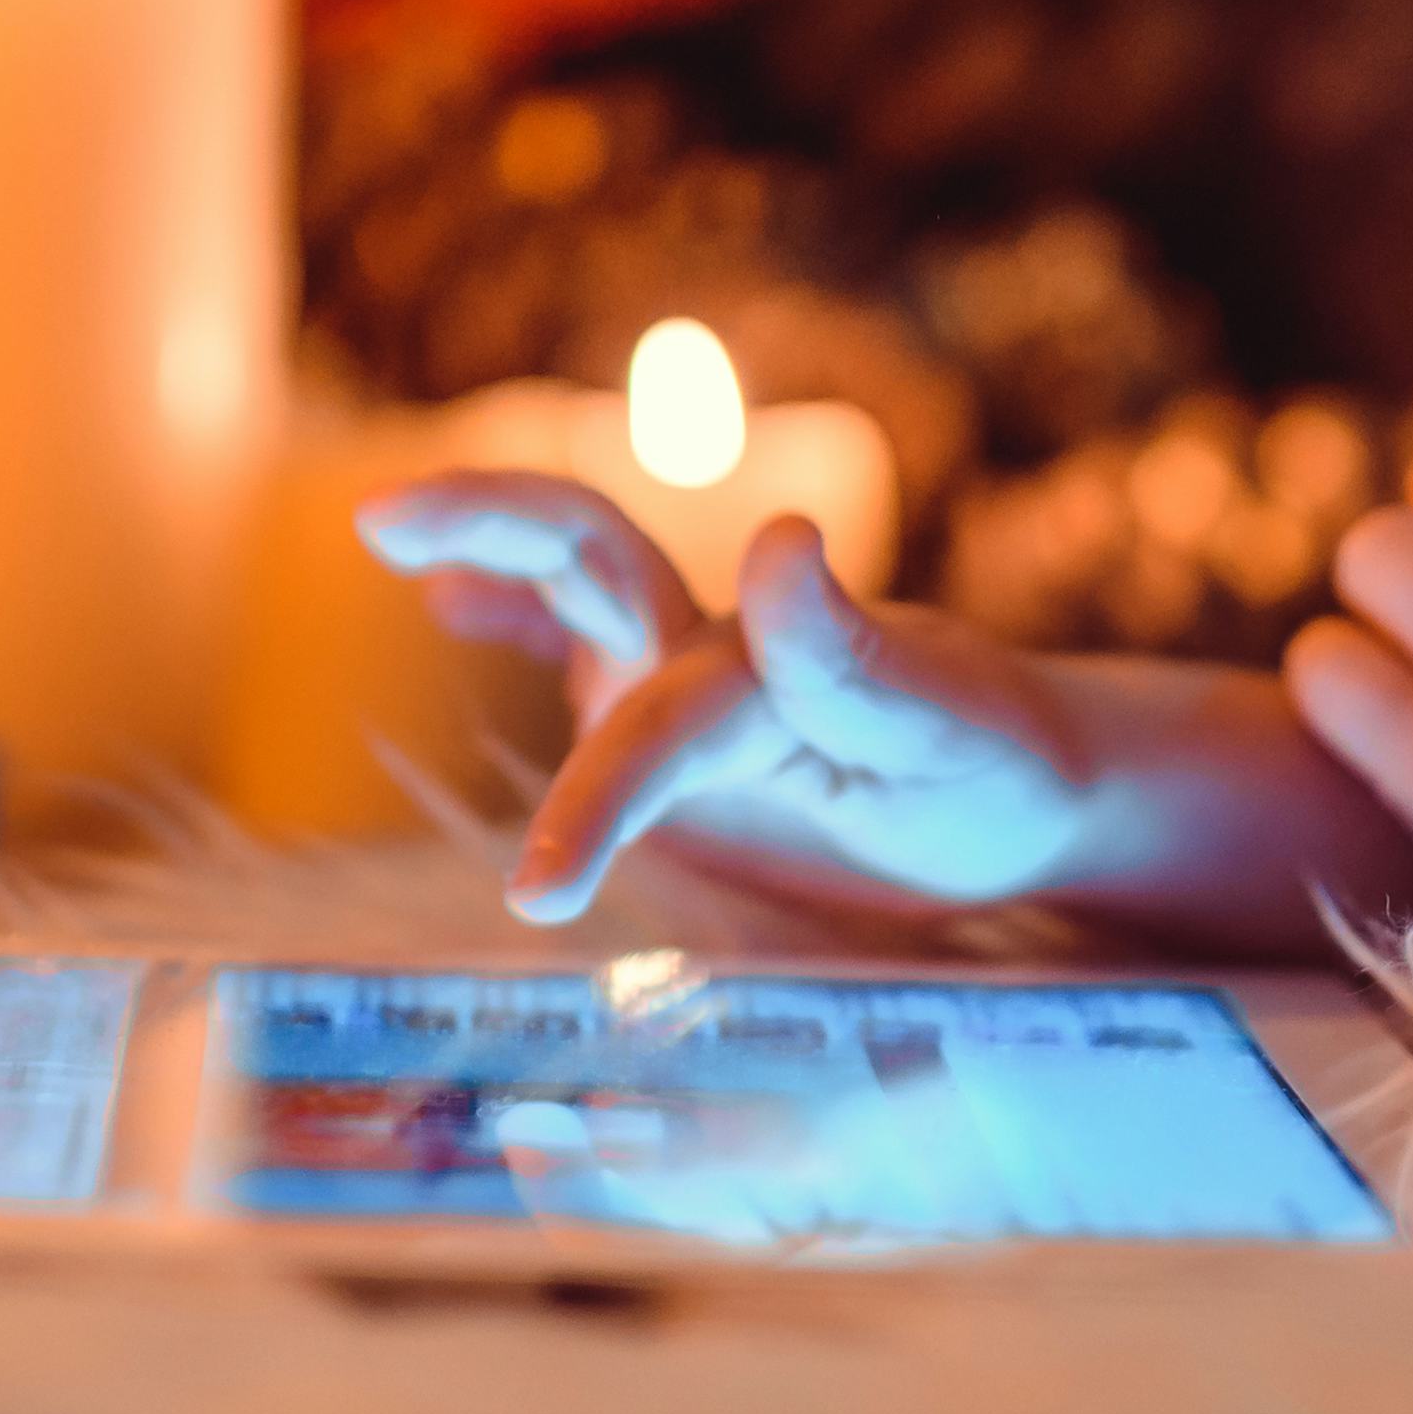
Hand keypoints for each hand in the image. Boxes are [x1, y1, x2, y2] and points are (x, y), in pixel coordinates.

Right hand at [361, 474, 1100, 921]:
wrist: (1026, 780)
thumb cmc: (997, 762)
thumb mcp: (952, 729)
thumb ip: (857, 657)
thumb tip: (782, 536)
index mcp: (772, 668)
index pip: (663, 721)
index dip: (602, 794)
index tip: (541, 893)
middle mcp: (714, 650)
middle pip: (593, 554)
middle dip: (495, 525)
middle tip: (386, 520)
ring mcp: (687, 676)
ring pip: (575, 587)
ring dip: (490, 548)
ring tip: (392, 530)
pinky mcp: (676, 713)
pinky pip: (582, 643)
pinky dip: (517, 607)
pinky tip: (452, 602)